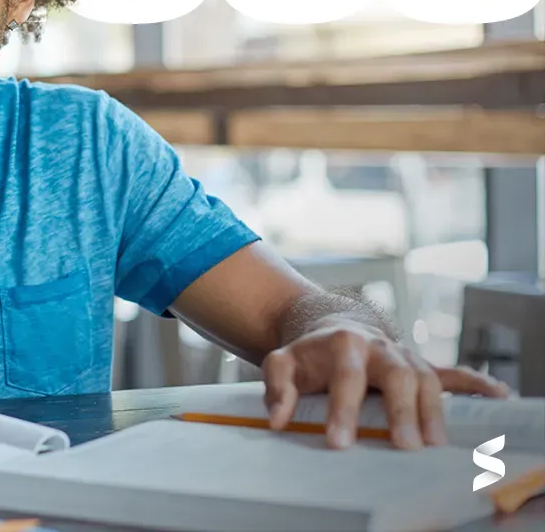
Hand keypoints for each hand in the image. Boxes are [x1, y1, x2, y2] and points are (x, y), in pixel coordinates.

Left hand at [262, 320, 508, 449]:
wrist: (334, 329)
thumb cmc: (310, 355)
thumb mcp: (282, 363)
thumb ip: (277, 386)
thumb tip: (278, 419)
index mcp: (344, 345)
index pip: (345, 377)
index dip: (343, 410)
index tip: (339, 443)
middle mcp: (379, 347)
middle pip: (396, 375)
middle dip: (402, 410)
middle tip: (404, 445)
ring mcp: (404, 355)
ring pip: (426, 378)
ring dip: (433, 410)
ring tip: (434, 443)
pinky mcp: (421, 366)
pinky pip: (453, 372)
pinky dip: (475, 383)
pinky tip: (497, 395)